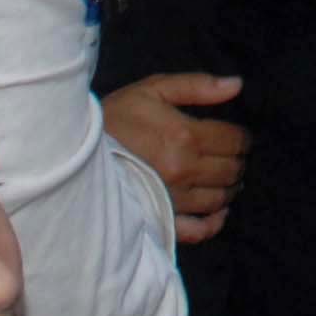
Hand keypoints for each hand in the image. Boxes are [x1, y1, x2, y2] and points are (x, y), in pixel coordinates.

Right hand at [103, 72, 248, 243]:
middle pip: (231, 170)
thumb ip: (198, 86)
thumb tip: (237, 85)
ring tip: (224, 179)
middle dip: (237, 161)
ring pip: (219, 199)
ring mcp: (174, 200)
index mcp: (186, 136)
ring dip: (228, 189)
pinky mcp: (160, 220)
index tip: (240, 137)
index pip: (234, 141)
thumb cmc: (116, 117)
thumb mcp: (154, 89)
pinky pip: (198, 230)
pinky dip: (213, 223)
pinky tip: (217, 212)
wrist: (73, 150)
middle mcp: (184, 171)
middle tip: (231, 157)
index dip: (243, 138)